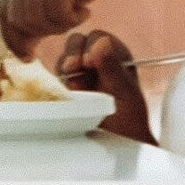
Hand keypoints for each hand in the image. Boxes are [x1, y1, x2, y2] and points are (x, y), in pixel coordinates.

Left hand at [0, 0, 140, 53]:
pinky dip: (73, 19)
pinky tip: (86, 9)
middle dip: (42, 32)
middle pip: (19, 21)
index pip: (4, 13)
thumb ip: (32, 13)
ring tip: (77, 13)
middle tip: (66, 23)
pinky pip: (57, 14)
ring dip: (60, 26)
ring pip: (36, 20)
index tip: (27, 58)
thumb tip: (19, 51)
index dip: (13, 40)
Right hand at [44, 26, 151, 148]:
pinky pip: (55, 76)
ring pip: (64, 57)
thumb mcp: (125, 92)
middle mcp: (97, 62)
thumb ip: (113, 67)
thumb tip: (101, 42)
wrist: (118, 146)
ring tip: (73, 86)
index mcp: (116, 57)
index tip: (89, 63)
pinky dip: (57, 80)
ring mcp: (80, 75)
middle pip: (77, 42)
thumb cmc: (128, 121)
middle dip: (73, 53)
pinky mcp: (66, 89)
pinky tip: (65, 92)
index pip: (98, 38)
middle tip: (73, 70)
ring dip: (65, 66)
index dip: (91, 46)